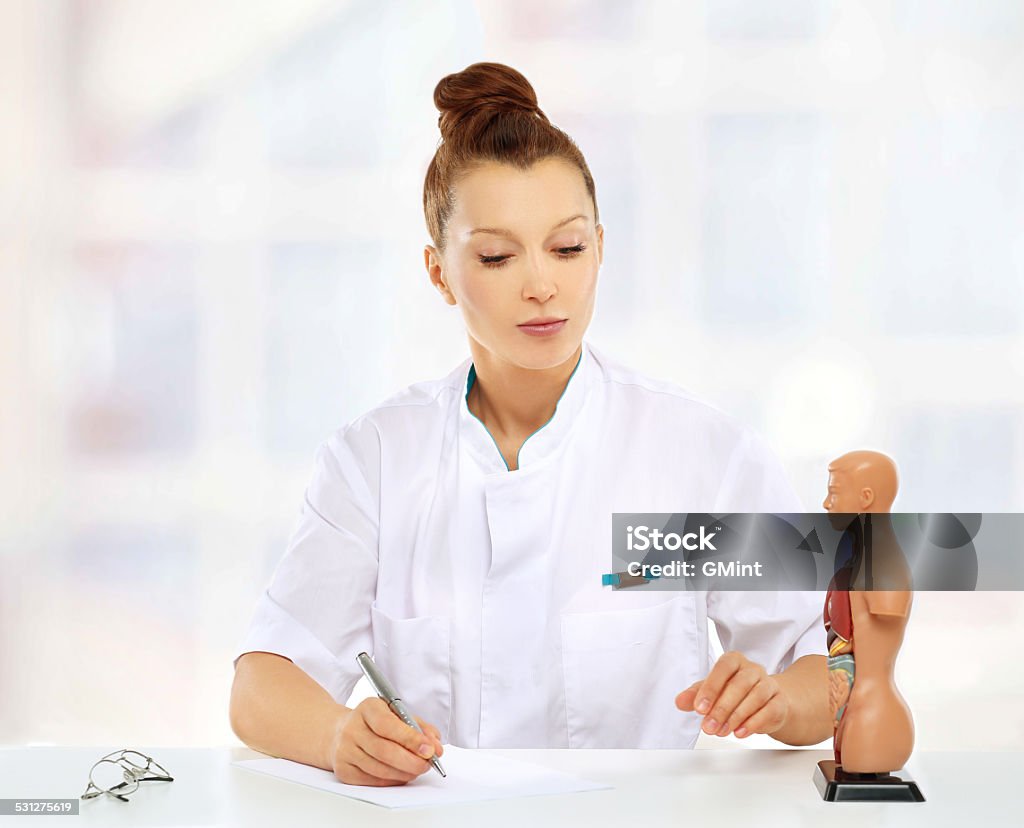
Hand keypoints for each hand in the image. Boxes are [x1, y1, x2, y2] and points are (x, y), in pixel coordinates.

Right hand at [327, 698, 443, 785]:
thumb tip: (435, 746)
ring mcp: (345, 750)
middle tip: (427, 764)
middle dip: (411, 761)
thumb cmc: (376, 722)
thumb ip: (420, 728)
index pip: (388, 725)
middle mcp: (352, 728)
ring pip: (379, 769)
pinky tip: (401, 775)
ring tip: (416, 770)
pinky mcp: (344, 770)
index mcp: (368, 708)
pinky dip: (391, 781)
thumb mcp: (398, 714)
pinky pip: (372, 781)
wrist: (340, 732)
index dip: (410, 739)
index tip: (429, 749)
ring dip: (403, 773)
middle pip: (384, 750)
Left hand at [674, 651, 788, 738]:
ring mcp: (769, 684)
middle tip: (708, 726)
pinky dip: (753, 723)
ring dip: (735, 717)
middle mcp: (753, 669)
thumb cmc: (734, 693)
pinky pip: (768, 710)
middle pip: (739, 685)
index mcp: (734, 661)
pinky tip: (740, 732)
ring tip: (721, 731)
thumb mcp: (712, 692)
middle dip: (721, 708)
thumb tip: (680, 701)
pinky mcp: (779, 702)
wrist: (766, 702)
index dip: (711, 687)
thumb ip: (695, 695)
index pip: (723, 668)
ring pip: (755, 697)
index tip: (700, 708)